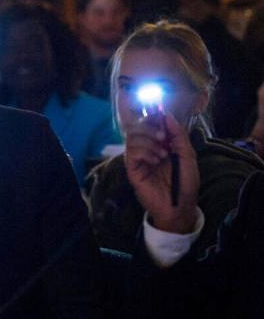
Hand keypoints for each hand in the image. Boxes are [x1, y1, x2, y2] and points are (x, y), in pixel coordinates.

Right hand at [125, 112, 199, 233]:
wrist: (180, 205)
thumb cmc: (185, 182)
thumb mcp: (187, 155)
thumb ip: (178, 135)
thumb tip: (166, 115)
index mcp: (159, 143)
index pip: (148, 122)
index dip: (152, 115)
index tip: (159, 112)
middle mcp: (145, 148)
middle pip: (137, 126)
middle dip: (149, 127)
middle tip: (163, 136)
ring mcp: (137, 158)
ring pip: (132, 137)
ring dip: (149, 141)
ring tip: (162, 155)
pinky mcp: (132, 168)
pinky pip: (131, 152)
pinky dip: (145, 152)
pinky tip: (155, 161)